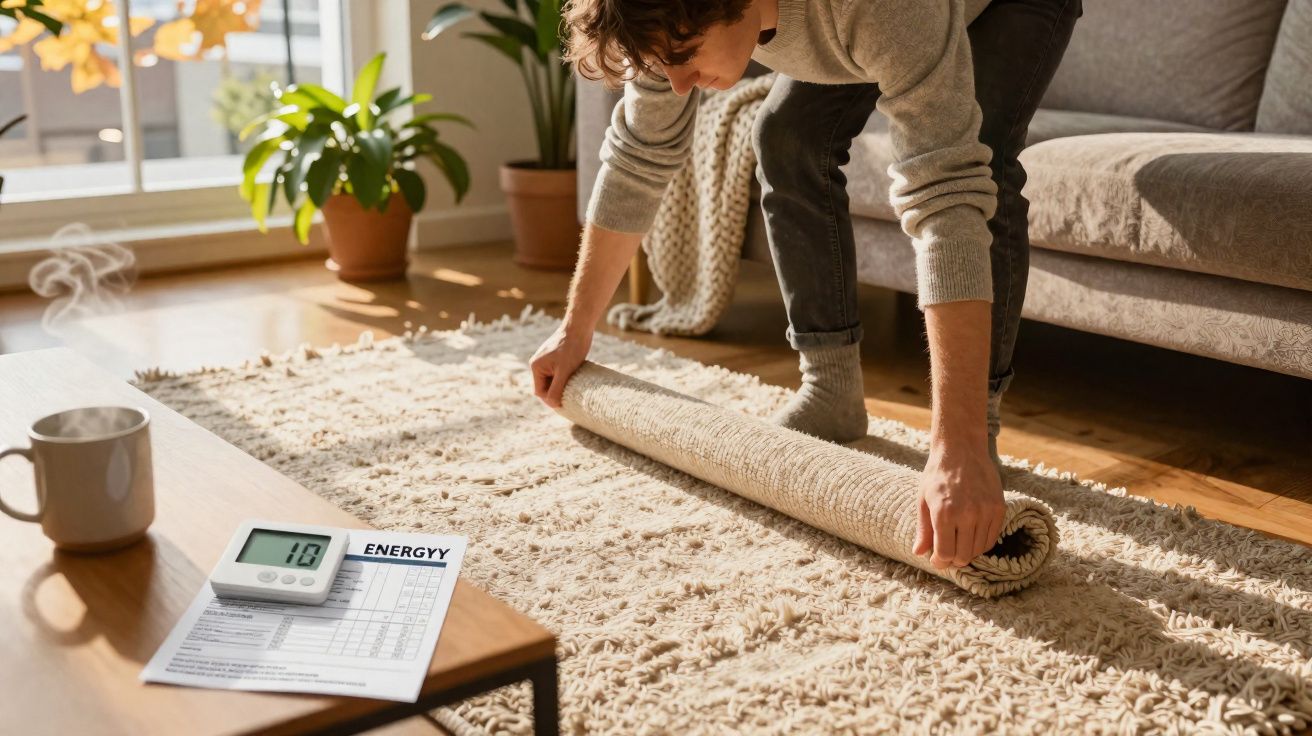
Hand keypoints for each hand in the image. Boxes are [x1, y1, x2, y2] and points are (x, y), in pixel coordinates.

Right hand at [530, 323, 592, 407]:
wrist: (579, 327)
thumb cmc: (572, 348)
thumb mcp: (564, 371)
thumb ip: (556, 388)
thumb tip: (552, 404)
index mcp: (536, 367)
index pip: (540, 392)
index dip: (551, 400)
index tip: (565, 403)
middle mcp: (538, 364)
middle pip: (545, 386)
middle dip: (556, 392)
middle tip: (571, 396)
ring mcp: (546, 360)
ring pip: (552, 380)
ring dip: (561, 385)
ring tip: (574, 385)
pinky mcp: (554, 357)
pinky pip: (557, 373)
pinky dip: (564, 377)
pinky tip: (574, 377)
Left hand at [913, 440, 1005, 569]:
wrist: (961, 449)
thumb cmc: (937, 474)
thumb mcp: (923, 500)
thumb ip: (923, 529)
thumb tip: (919, 553)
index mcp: (944, 513)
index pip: (945, 554)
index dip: (940, 562)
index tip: (936, 560)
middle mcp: (968, 514)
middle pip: (963, 556)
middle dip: (953, 560)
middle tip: (946, 555)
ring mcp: (986, 511)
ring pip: (978, 550)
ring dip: (967, 552)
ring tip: (958, 544)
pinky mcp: (999, 508)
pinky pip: (992, 538)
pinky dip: (981, 543)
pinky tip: (971, 537)